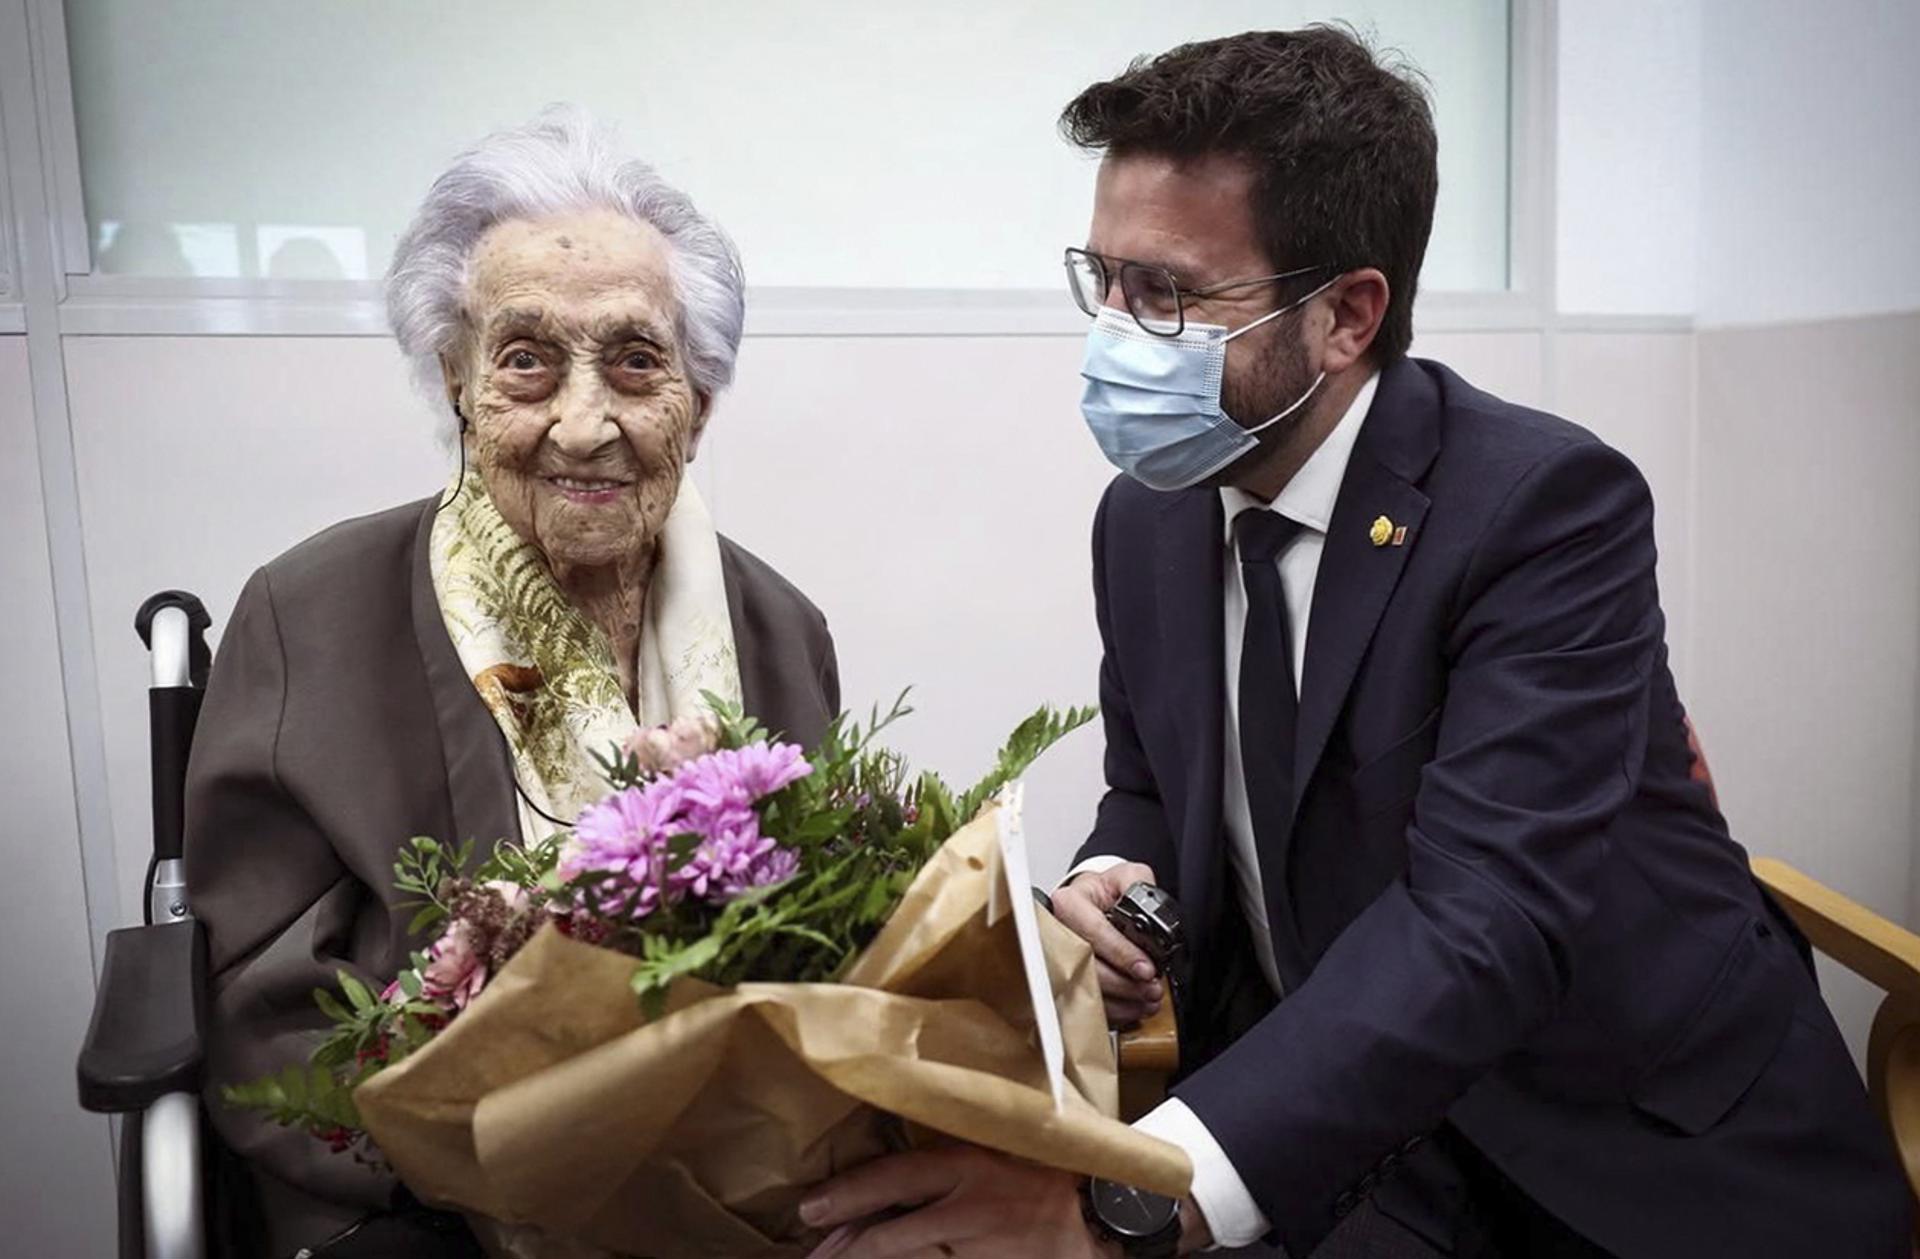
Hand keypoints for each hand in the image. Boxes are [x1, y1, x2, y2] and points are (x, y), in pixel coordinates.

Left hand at [800, 1146, 1116, 1258]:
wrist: (1098, 1215)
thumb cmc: (1042, 1172)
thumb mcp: (994, 1147)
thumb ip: (948, 1152)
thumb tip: (889, 1171)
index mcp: (968, 1161)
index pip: (892, 1177)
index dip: (847, 1194)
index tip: (809, 1208)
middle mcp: (968, 1204)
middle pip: (888, 1231)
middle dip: (844, 1245)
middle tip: (810, 1253)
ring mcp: (976, 1244)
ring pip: (904, 1256)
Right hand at [1049, 863, 1162, 1024]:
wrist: (1095, 903)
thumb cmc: (1106, 891)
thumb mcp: (1126, 875)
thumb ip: (1138, 883)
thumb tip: (1147, 903)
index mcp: (1069, 903)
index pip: (1093, 932)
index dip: (1121, 953)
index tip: (1145, 968)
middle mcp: (1059, 931)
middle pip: (1087, 966)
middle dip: (1124, 983)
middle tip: (1151, 988)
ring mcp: (1060, 958)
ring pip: (1085, 988)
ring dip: (1122, 1001)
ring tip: (1148, 999)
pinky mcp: (1067, 978)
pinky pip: (1086, 1002)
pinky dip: (1114, 1011)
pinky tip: (1134, 1008)